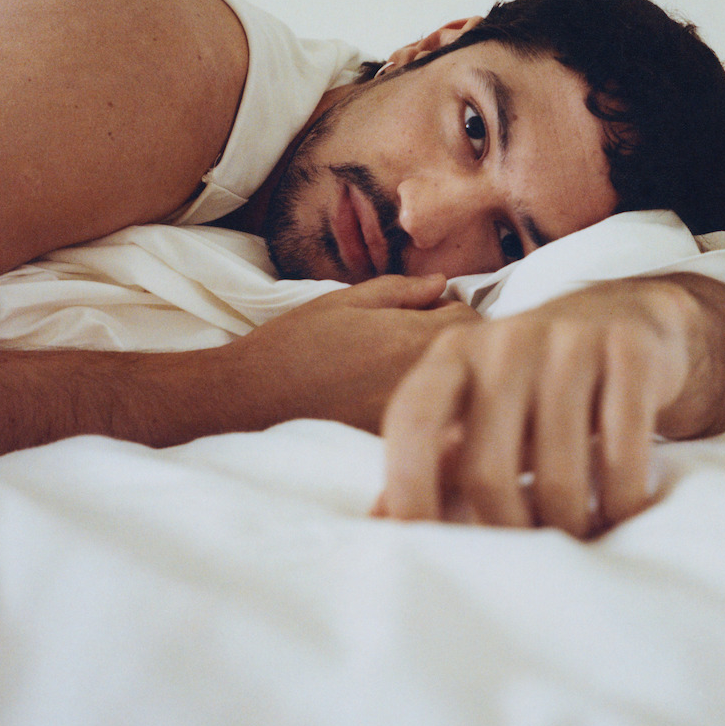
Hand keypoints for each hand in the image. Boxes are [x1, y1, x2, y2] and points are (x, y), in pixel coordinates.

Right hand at [234, 274, 480, 433]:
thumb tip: (441, 283)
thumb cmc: (292, 344)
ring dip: (447, 380)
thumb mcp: (344, 300)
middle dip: (459, 347)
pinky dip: (428, 412)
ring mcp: (413, 415)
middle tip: (420, 343)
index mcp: (409, 336)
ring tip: (406, 373)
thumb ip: (400, 290)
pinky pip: (435, 424)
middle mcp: (419, 379)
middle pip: (474, 359)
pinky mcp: (397, 443)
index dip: (456, 313)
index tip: (432, 315)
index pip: (473, 321)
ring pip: (458, 393)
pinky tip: (393, 403)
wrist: (250, 399)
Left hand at [374, 275, 724, 536]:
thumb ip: (433, 463)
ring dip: (572, 523)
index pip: (413, 421)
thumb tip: (378, 527)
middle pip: (486, 468)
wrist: (623, 313)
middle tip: (531, 552)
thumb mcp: (478, 410)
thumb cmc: (535, 382)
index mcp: (453, 354)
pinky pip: (623, 451)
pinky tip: (626, 510)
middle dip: (508, 529)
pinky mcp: (630, 351)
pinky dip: (625, 500)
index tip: (426, 548)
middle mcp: (505, 339)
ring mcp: (570, 340)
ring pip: (560, 471)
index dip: (408, 488)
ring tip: (582, 532)